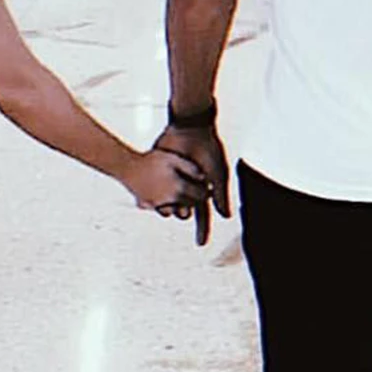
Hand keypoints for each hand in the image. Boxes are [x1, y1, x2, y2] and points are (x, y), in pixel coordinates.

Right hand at [120, 149, 207, 212]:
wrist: (127, 167)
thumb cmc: (150, 160)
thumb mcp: (173, 158)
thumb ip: (190, 168)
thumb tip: (204, 177)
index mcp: (178, 189)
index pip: (200, 196)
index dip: (207, 192)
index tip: (209, 188)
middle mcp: (170, 201)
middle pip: (190, 205)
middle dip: (196, 199)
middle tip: (199, 191)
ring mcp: (159, 205)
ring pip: (177, 211)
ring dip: (182, 205)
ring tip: (182, 193)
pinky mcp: (149, 206)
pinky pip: (163, 209)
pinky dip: (167, 205)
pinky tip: (165, 194)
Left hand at [154, 124, 230, 245]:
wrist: (191, 128)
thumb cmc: (208, 149)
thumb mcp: (217, 172)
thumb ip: (221, 194)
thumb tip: (225, 216)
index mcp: (203, 189)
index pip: (202, 215)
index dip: (202, 230)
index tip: (200, 244)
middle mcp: (188, 187)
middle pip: (184, 210)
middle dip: (181, 213)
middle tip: (179, 212)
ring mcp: (174, 179)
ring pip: (168, 202)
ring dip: (165, 208)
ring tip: (162, 207)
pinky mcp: (162, 170)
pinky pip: (155, 188)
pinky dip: (150, 197)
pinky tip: (145, 204)